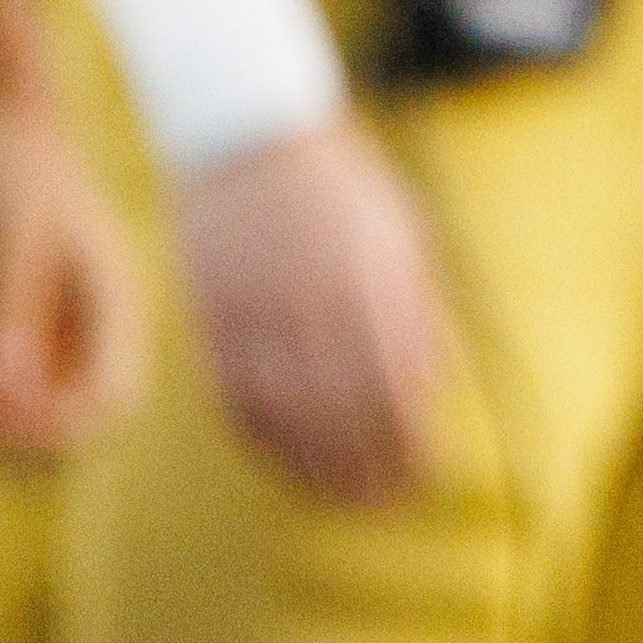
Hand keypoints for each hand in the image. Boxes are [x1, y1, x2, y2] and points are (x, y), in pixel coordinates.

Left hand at [0, 85, 143, 457]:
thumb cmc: (3, 169)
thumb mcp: (5, 234)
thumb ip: (8, 310)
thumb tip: (2, 393)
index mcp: (113, 301)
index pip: (111, 397)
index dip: (55, 423)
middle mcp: (92, 329)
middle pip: (81, 422)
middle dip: (22, 440)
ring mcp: (56, 335)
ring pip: (41, 420)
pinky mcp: (15, 336)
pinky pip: (4, 399)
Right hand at [174, 116, 447, 502]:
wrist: (249, 138)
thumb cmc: (342, 186)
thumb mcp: (401, 237)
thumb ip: (416, 312)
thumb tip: (429, 388)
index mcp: (367, 287)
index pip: (391, 394)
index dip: (406, 447)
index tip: (422, 477)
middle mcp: (310, 312)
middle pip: (338, 419)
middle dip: (366, 472)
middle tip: (387, 504)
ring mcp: (255, 320)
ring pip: (283, 421)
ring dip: (313, 470)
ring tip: (340, 499)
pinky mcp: (213, 325)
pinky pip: (236, 403)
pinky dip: (262, 443)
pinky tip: (284, 462)